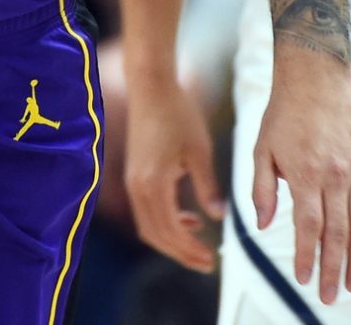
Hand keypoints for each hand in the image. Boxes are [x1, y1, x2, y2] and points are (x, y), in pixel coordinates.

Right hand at [123, 71, 225, 272]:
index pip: (171, 230)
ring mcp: (132, 180)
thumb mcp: (199, 151)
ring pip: (148, 226)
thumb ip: (208, 187)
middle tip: (207, 263)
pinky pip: (146, 210)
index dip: (191, 249)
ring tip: (199, 246)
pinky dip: (164, 222)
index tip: (212, 260)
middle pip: (156, 235)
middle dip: (181, 253)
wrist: (151, 87)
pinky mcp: (134, 174)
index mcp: (153, 183)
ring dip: (172, 240)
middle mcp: (137, 186)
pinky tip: (189, 217)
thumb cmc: (177, 114)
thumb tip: (217, 217)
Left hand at [252, 56, 350, 304]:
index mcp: (305, 175)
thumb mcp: (261, 150)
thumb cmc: (283, 116)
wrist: (314, 80)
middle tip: (331, 295)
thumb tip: (262, 226)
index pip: (307, 227)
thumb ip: (261, 189)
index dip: (306, 256)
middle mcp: (335, 176)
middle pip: (337, 233)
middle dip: (334, 268)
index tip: (304, 279)